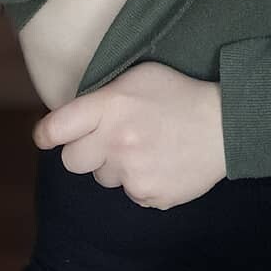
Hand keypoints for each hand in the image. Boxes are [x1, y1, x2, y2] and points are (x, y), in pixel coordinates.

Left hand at [32, 61, 226, 209]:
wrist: (225, 125)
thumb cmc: (181, 93)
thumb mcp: (140, 75)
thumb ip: (104, 92)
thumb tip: (76, 111)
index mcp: (110, 106)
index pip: (57, 128)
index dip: (46, 134)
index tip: (47, 137)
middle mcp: (116, 142)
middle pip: (71, 160)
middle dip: (84, 150)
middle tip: (108, 139)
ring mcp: (133, 173)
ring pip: (103, 178)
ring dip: (116, 166)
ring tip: (145, 147)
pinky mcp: (149, 196)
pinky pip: (131, 193)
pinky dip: (141, 182)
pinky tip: (161, 162)